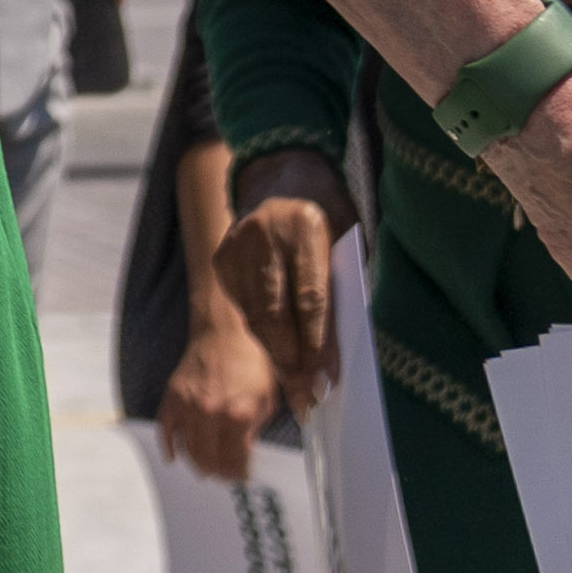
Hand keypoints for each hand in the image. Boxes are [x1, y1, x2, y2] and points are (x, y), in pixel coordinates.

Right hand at [216, 152, 349, 433]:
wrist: (283, 171)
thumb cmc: (330, 213)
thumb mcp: (348, 239)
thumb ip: (343, 286)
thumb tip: (338, 353)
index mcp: (305, 225)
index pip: (311, 298)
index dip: (319, 345)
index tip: (326, 383)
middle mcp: (265, 233)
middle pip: (276, 313)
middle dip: (294, 362)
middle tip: (308, 401)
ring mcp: (237, 244)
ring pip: (256, 316)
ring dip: (278, 356)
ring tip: (297, 389)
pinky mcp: (223, 255)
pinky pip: (243, 308)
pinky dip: (263, 334)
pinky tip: (280, 355)